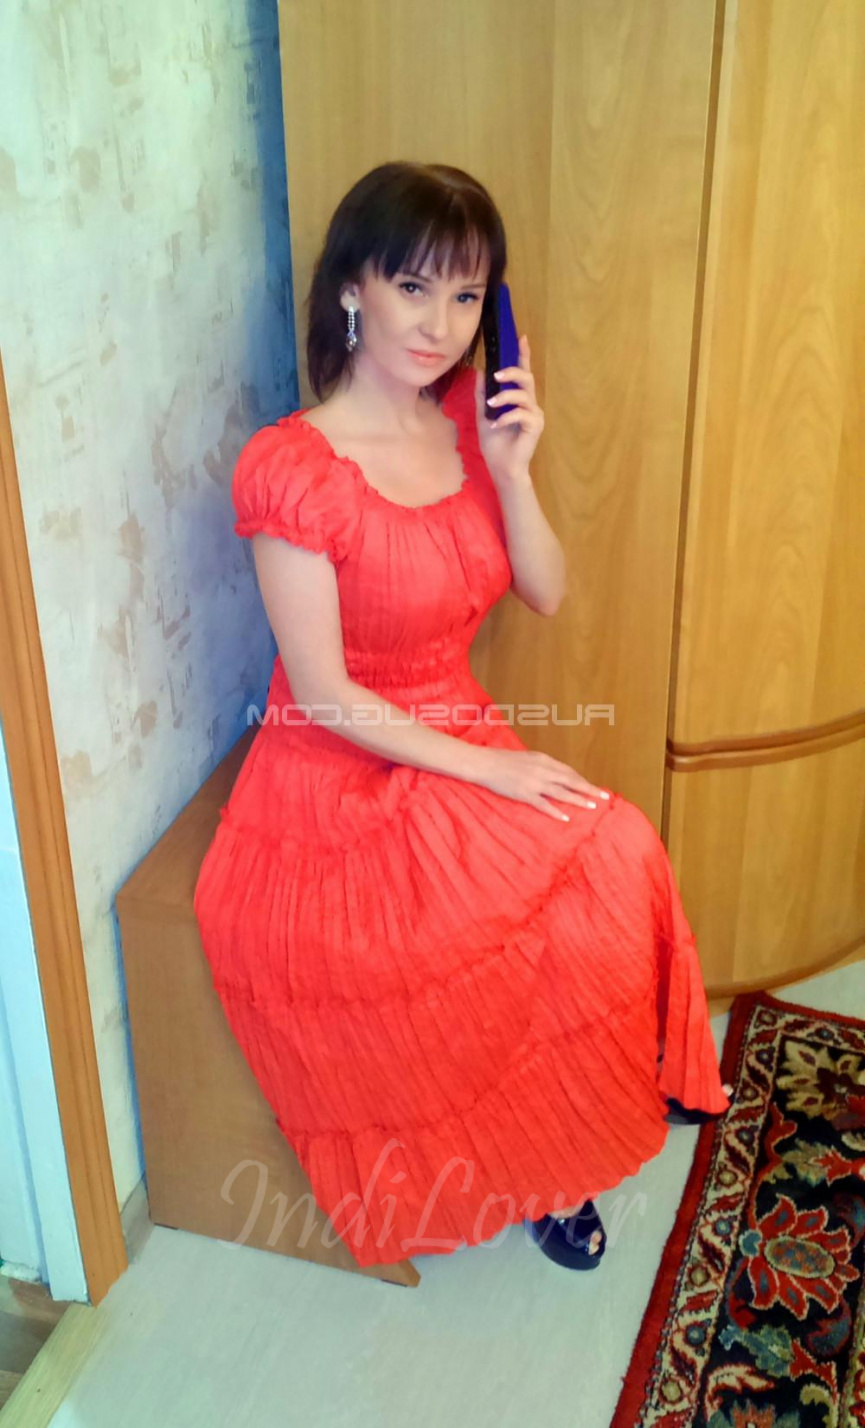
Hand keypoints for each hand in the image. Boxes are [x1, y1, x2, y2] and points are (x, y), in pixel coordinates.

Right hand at [471, 746, 610, 821]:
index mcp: (543, 759)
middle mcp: (542, 770)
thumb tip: (554, 774)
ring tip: (592, 806)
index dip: (581, 780)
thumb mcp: (526, 758)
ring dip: (578, 799)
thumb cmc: (502, 759)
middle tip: (604, 796)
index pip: (568, 771)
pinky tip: (566, 817)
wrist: (484, 763)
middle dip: (589, 788)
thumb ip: (541, 765)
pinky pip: (543, 804)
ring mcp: (534, 782)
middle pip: (571, 780)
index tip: (592, 787)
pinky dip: (555, 811)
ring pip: (561, 792)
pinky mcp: (524, 794)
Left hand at [474, 334, 544, 484]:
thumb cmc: (495, 444)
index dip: (523, 355)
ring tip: (491, 405)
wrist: (501, 468)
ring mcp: (535, 415)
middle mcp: (530, 405)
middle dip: (512, 372)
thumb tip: (479, 372)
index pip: (523, 374)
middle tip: (496, 375)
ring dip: (505, 396)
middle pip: (527, 378)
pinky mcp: (535, 426)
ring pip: (524, 394)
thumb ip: (483, 395)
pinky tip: (497, 425)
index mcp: (519, 400)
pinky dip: (507, 417)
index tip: (521, 337)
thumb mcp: (483, 415)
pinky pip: (522, 413)